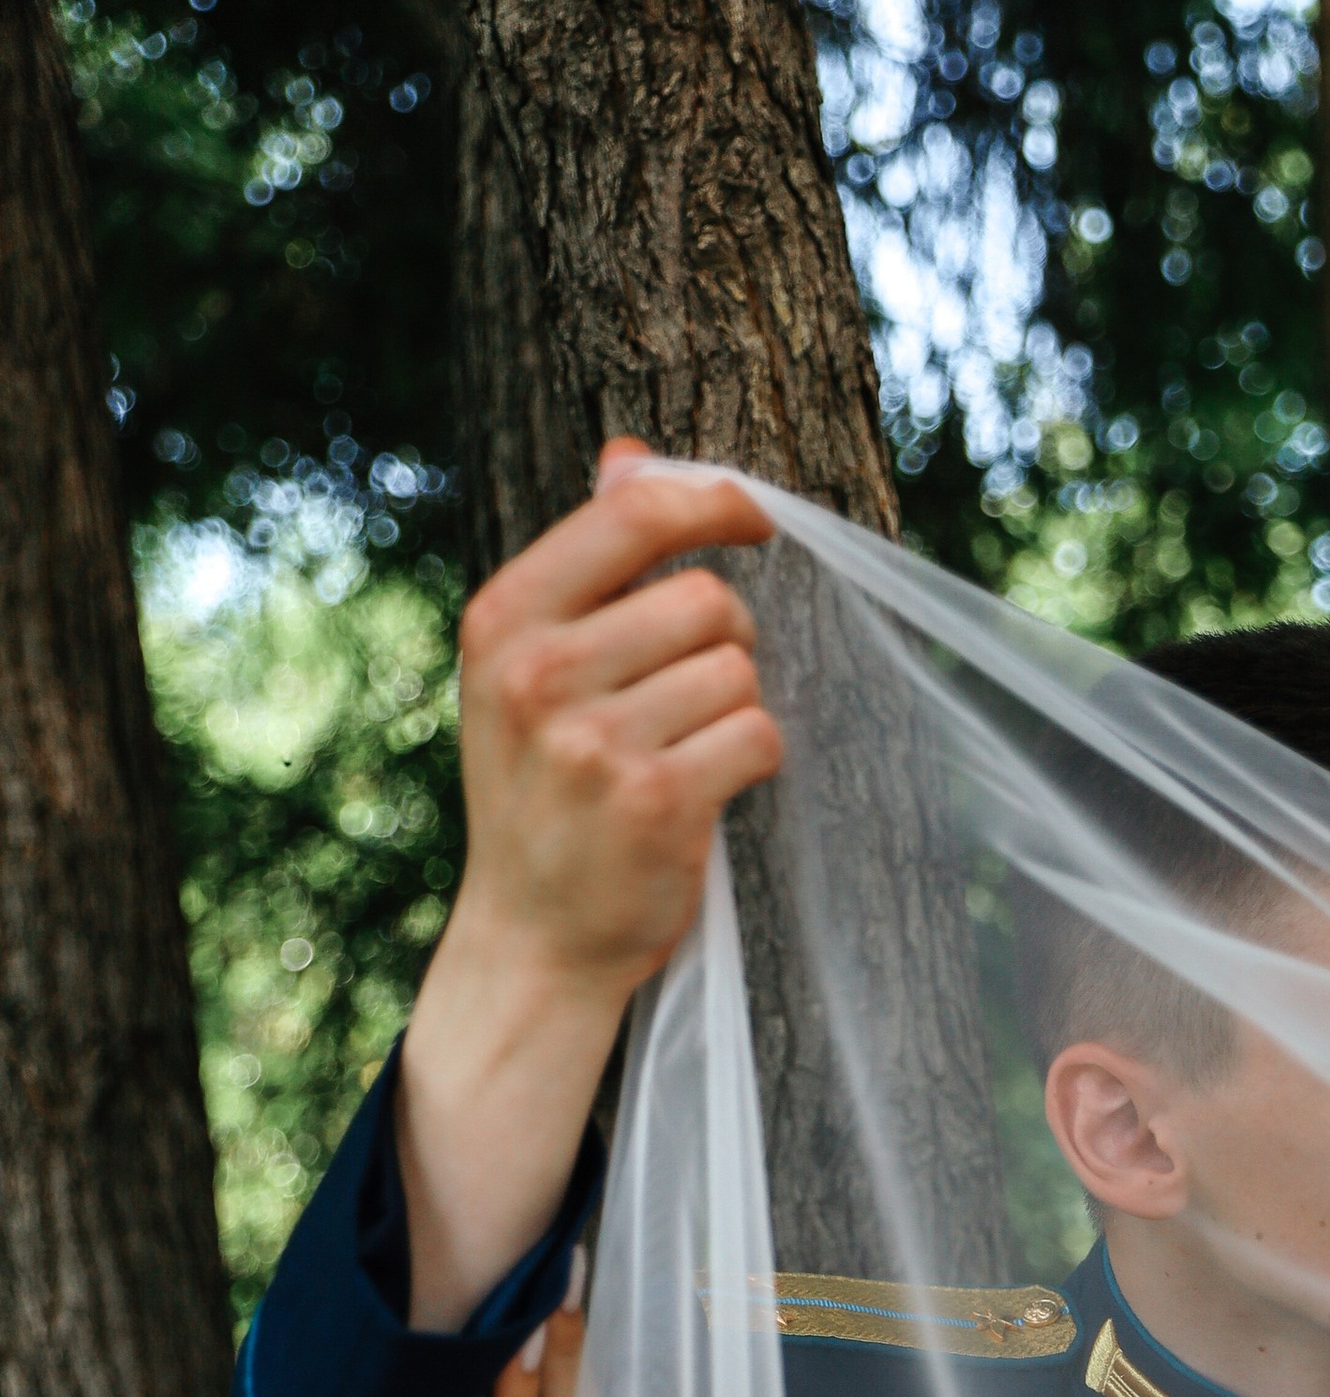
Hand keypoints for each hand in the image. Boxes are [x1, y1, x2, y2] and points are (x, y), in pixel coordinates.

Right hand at [397, 443, 783, 1327]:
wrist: (532, 941)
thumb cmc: (544, 795)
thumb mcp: (532, 671)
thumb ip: (588, 565)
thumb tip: (634, 455)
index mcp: (504, 621)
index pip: (631, 518)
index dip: (713, 501)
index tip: (758, 513)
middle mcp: (539, 673)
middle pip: (707, 601)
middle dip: (726, 643)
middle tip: (690, 697)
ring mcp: (594, 741)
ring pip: (739, 672)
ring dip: (738, 709)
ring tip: (687, 751)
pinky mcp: (656, 802)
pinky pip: (758, 736)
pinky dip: (755, 759)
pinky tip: (711, 789)